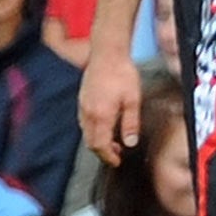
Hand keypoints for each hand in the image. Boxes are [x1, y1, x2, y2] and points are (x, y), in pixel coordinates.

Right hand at [79, 49, 145, 167]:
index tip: (117, 162)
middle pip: (91, 142)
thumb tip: (130, 143)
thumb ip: (131, 123)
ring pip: (86, 133)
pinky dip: (93, 130)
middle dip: (102, 152)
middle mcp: (88, 113)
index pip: (100, 145)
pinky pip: (84, 122)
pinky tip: (104, 126)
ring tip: (113, 142)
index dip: (108, 157)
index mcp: (101, 115)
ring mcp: (82, 106)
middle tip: (116, 154)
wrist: (107, 54)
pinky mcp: (81, 100)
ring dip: (97, 141)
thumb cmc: (123, 74)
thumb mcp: (133, 100)